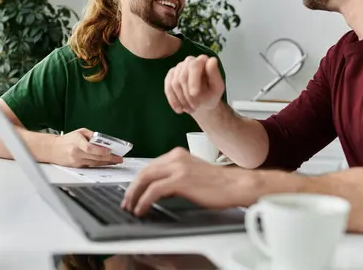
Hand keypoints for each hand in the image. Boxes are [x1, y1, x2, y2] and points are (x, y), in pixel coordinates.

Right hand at [50, 128, 122, 167]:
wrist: (52, 149)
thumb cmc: (67, 139)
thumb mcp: (79, 132)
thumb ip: (92, 135)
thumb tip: (104, 140)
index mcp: (76, 141)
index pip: (89, 148)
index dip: (100, 151)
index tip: (110, 151)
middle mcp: (76, 152)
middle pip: (95, 157)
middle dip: (109, 158)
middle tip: (119, 158)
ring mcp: (76, 161)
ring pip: (95, 163)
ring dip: (107, 162)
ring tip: (116, 161)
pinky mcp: (77, 167)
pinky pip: (91, 166)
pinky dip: (100, 164)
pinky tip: (107, 163)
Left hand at [121, 147, 259, 215]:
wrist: (235, 185)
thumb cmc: (218, 183)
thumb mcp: (192, 174)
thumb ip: (175, 177)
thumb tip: (158, 190)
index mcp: (178, 154)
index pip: (150, 166)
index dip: (138, 180)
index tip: (132, 192)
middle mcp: (176, 157)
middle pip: (144, 171)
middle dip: (132, 188)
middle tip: (126, 201)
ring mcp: (178, 167)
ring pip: (145, 178)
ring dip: (134, 194)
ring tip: (131, 207)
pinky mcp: (180, 179)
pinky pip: (154, 190)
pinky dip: (144, 200)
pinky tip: (142, 209)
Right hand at [164, 55, 224, 114]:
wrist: (202, 104)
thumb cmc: (211, 95)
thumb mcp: (217, 88)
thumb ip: (215, 74)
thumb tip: (212, 60)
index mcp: (203, 61)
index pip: (194, 65)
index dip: (193, 80)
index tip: (194, 94)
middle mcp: (190, 60)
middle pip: (182, 76)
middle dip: (188, 94)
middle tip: (195, 106)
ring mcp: (179, 67)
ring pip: (175, 83)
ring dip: (182, 99)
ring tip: (190, 109)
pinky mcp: (171, 75)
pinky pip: (168, 88)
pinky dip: (173, 100)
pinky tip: (179, 109)